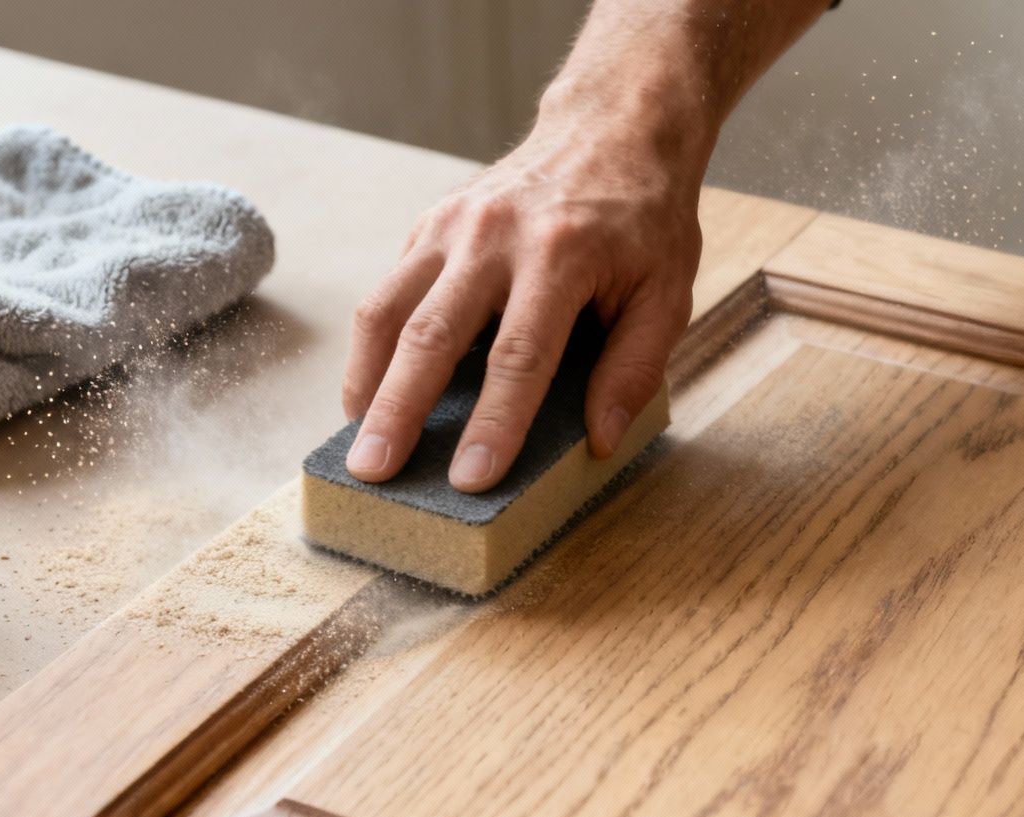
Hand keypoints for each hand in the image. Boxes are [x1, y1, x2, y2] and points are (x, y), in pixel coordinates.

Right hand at [340, 115, 701, 491]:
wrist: (613, 129)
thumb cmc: (643, 222)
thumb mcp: (667, 292)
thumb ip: (635, 368)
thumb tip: (599, 439)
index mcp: (560, 255)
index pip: (519, 356)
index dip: (493, 423)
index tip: (471, 479)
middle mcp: (494, 236)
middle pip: (432, 335)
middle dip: (399, 411)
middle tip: (373, 471)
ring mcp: (453, 225)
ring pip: (388, 310)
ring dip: (367, 381)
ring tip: (357, 441)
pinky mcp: (429, 225)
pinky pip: (389, 292)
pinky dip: (375, 349)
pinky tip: (374, 392)